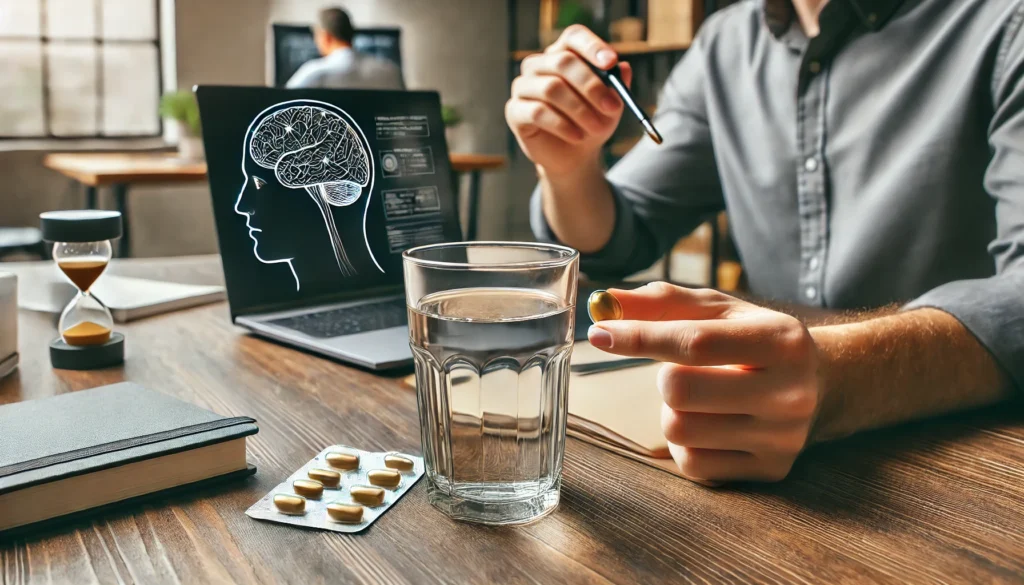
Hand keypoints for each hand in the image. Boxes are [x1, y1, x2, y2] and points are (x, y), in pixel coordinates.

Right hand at [506, 25, 632, 175]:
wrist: (574, 157)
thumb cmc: (591, 123)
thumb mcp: (611, 106)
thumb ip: (617, 86)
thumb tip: (623, 68)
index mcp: (563, 54)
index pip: (573, 37)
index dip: (591, 47)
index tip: (611, 63)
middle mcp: (538, 65)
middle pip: (562, 61)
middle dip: (591, 85)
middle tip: (611, 106)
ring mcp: (523, 86)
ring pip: (551, 88)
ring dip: (579, 110)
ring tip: (597, 128)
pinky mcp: (514, 110)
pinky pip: (537, 112)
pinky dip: (562, 125)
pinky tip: (577, 136)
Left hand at [587, 283, 821, 483]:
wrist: (823, 386)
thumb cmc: (755, 340)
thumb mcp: (720, 311)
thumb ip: (662, 302)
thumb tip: (605, 305)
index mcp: (780, 340)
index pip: (694, 342)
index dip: (639, 337)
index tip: (600, 333)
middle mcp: (789, 392)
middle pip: (679, 391)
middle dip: (664, 378)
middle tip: (684, 371)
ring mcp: (782, 437)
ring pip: (678, 429)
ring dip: (672, 411)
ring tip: (701, 397)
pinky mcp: (770, 470)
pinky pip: (692, 463)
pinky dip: (685, 443)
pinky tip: (710, 424)